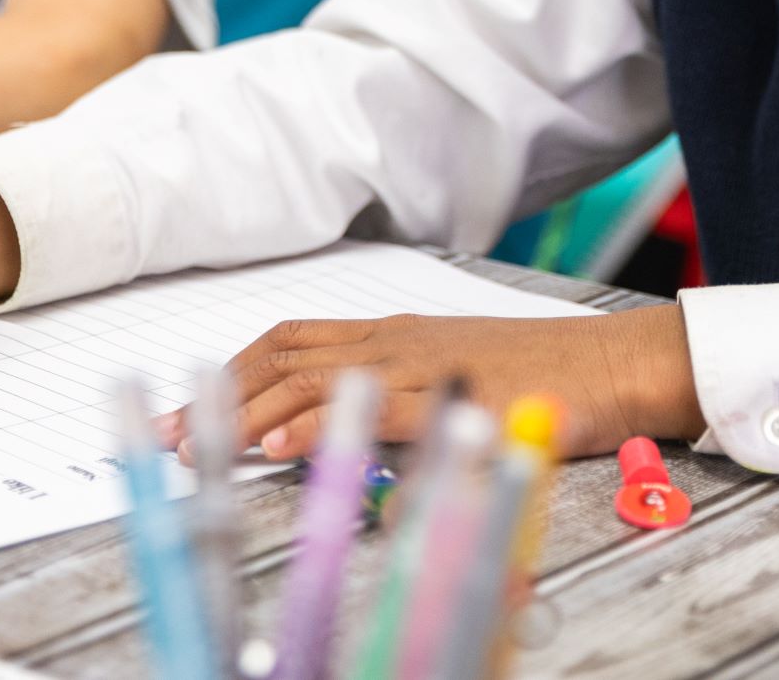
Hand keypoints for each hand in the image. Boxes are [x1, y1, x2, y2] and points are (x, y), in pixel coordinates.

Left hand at [159, 305, 704, 464]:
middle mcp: (396, 339)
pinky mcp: (451, 397)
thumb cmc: (545, 374)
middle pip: (285, 356)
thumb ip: (398, 391)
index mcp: (394, 332)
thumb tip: (337, 424)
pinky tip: (280, 445)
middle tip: (162, 435)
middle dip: (215, 395)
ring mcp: (422, 365)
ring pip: (314, 379)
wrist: (616, 363)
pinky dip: (317, 424)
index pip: (290, 339)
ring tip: (196, 442)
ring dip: (246, 411)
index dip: (229, 371)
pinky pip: (370, 409)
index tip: (183, 406)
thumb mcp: (455, 372)